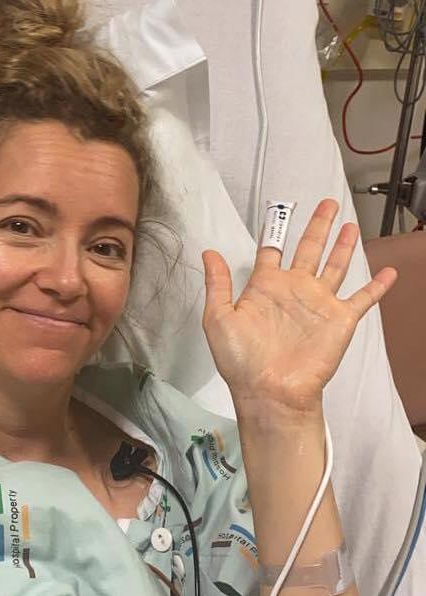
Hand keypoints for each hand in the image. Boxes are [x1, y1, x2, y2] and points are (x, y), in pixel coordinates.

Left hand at [201, 198, 397, 416]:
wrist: (270, 391)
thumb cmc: (240, 360)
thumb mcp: (218, 318)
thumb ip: (218, 284)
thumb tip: (208, 252)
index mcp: (265, 287)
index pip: (271, 251)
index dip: (275, 231)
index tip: (280, 210)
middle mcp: (293, 290)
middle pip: (308, 248)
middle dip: (317, 226)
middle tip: (327, 203)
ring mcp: (318, 303)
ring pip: (335, 265)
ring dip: (343, 245)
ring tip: (350, 224)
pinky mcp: (340, 320)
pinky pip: (362, 298)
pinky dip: (377, 286)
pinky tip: (388, 271)